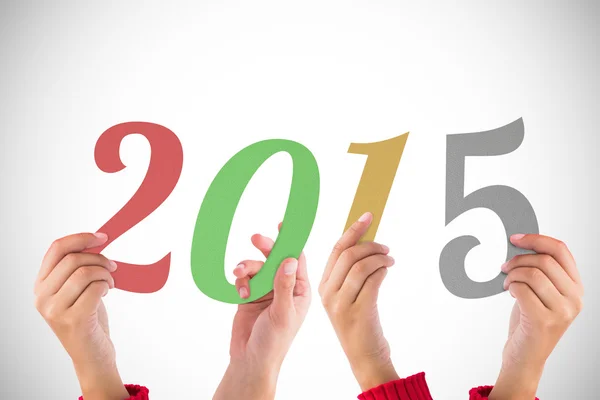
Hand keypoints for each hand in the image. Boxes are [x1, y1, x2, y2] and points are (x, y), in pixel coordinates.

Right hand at [34, 233, 128, 399]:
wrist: (92, 355)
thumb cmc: (87, 319)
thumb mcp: (76, 291)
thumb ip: (77, 268)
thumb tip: (96, 241)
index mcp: (41, 285)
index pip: (56, 249)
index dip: (81, 238)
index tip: (102, 237)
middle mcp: (42, 297)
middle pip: (73, 258)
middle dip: (99, 258)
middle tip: (112, 266)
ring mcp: (55, 309)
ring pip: (85, 272)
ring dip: (105, 273)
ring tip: (110, 282)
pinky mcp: (73, 319)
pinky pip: (96, 288)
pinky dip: (106, 285)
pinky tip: (107, 292)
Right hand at [214, 227, 310, 399]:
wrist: (250, 360)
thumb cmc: (274, 342)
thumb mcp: (283, 313)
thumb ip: (284, 285)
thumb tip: (289, 259)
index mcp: (300, 290)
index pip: (298, 259)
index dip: (291, 241)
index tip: (284, 224)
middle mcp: (284, 286)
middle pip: (275, 258)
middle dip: (265, 248)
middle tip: (256, 238)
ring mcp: (266, 290)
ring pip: (256, 266)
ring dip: (247, 267)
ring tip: (239, 272)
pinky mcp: (249, 294)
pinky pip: (244, 278)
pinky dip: (240, 281)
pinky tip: (240, 291)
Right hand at [319, 212, 397, 391]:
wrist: (365, 357)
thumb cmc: (359, 323)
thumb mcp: (347, 296)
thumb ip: (351, 272)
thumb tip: (366, 242)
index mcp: (322, 286)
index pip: (336, 250)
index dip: (353, 230)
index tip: (368, 216)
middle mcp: (328, 293)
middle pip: (348, 254)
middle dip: (369, 243)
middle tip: (385, 245)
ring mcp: (341, 303)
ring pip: (361, 265)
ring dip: (380, 257)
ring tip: (390, 259)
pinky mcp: (359, 311)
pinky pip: (373, 280)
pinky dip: (383, 270)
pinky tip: (387, 270)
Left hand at [490, 234, 583, 399]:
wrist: (525, 356)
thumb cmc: (529, 322)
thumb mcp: (541, 293)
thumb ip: (541, 271)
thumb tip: (521, 244)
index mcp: (576, 287)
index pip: (561, 250)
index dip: (536, 239)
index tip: (515, 238)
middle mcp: (574, 298)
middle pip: (544, 260)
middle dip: (518, 260)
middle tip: (505, 267)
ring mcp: (562, 311)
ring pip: (532, 273)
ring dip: (512, 274)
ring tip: (508, 283)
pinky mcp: (544, 320)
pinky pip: (522, 289)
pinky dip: (510, 286)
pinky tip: (509, 293)